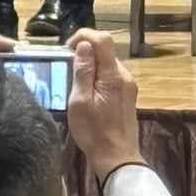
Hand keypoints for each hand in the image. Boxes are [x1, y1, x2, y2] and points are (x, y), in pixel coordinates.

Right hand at [65, 28, 142, 181]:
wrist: (117, 159)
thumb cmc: (94, 132)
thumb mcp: (80, 101)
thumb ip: (83, 71)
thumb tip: (83, 45)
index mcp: (113, 76)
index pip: (103, 39)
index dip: (84, 36)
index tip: (67, 50)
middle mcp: (124, 76)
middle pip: (105, 49)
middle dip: (84, 51)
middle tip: (67, 68)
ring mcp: (128, 85)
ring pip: (107, 62)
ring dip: (90, 64)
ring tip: (75, 82)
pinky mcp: (127, 94)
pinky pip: (110, 75)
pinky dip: (98, 75)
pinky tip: (88, 91)